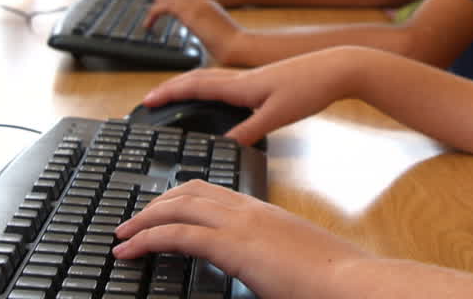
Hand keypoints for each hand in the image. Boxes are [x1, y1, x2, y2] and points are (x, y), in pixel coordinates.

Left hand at [113, 180, 370, 298]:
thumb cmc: (330, 278)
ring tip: (122, 236)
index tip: (159, 212)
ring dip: (143, 220)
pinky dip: (147, 239)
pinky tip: (131, 251)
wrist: (349, 281)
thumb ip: (269, 257)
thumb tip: (257, 269)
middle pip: (188, 192)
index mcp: (263, 212)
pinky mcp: (232, 245)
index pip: (211, 192)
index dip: (179, 198)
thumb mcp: (292, 260)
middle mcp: (248, 210)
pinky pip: (178, 234)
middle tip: (131, 223)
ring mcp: (240, 224)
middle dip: (154, 205)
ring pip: (177, 207)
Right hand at [140, 47, 366, 144]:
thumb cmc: (311, 87)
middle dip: (171, 88)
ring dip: (189, 84)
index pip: (195, 87)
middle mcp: (243, 77)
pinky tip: (218, 96)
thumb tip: (224, 145)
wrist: (338, 67)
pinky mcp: (265, 79)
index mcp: (241, 85)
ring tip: (174, 94)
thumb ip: (250, 131)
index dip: (169, 93)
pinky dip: (211, 86)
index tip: (147, 100)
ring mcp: (253, 77)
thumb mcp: (279, 115)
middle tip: (150, 98)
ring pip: (212, 77)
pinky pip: (227, 81)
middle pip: (198, 78)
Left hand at [144, 0, 241, 63]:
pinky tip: (149, 22)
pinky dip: (153, 13)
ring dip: (157, 5)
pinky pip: (164, 7)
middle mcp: (203, 0)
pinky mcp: (188, 13)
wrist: (236, 43)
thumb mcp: (217, 30)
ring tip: (149, 14)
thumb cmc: (231, 43)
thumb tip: (200, 32)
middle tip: (155, 2)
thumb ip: (206, 27)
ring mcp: (196, 4)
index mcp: (210, 3)